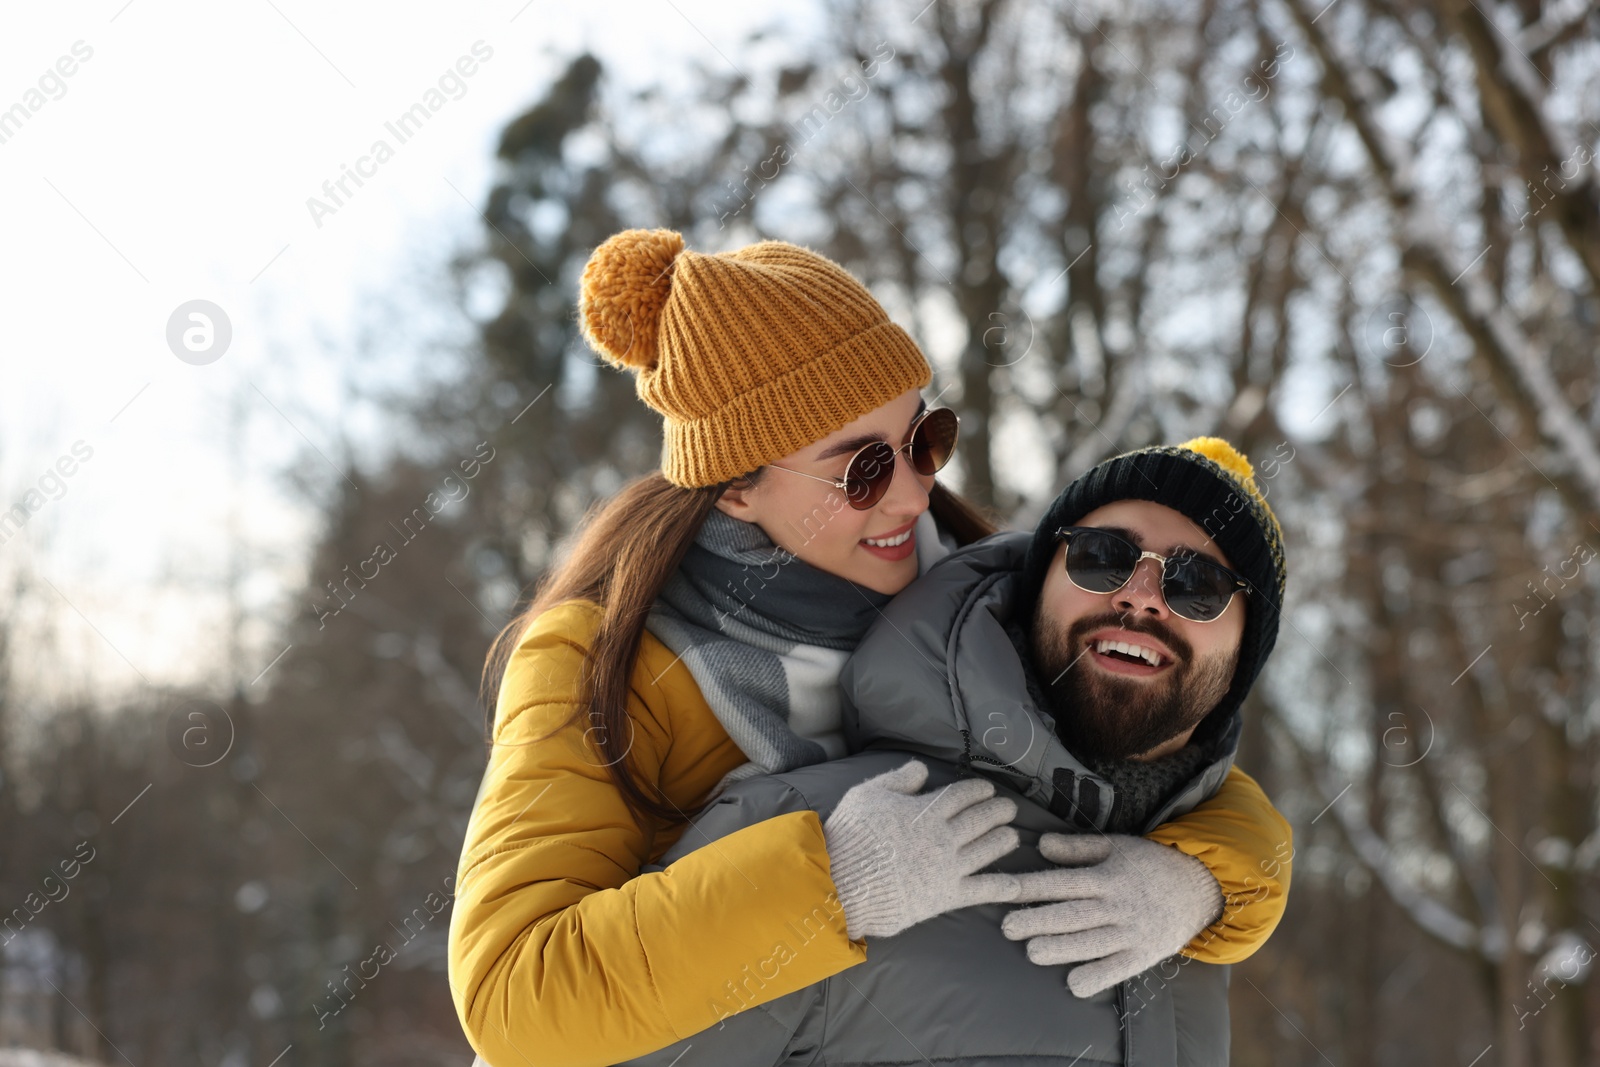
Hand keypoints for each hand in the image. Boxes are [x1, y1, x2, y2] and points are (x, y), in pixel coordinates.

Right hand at [823, 760, 1021, 939]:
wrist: (843, 883)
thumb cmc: (850, 837)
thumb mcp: (866, 795)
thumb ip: (897, 780)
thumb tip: (922, 769)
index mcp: (924, 812)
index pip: (960, 795)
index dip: (977, 790)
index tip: (988, 789)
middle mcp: (942, 837)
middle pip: (979, 819)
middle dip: (997, 811)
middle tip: (1009, 808)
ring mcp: (947, 867)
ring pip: (986, 850)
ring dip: (1003, 841)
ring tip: (1013, 836)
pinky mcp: (946, 896)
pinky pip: (981, 890)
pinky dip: (1000, 887)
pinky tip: (1015, 885)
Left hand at [1001, 833, 1222, 997]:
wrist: (1200, 886)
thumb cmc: (1150, 864)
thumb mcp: (1115, 847)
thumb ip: (1077, 848)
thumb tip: (1041, 845)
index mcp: (1107, 875)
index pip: (1062, 882)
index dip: (1032, 887)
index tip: (1004, 890)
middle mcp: (1118, 904)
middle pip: (1072, 914)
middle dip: (1038, 920)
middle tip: (1007, 927)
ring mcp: (1131, 931)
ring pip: (1090, 943)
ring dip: (1060, 949)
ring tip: (1033, 952)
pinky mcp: (1143, 954)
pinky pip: (1117, 970)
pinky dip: (1096, 977)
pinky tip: (1074, 982)